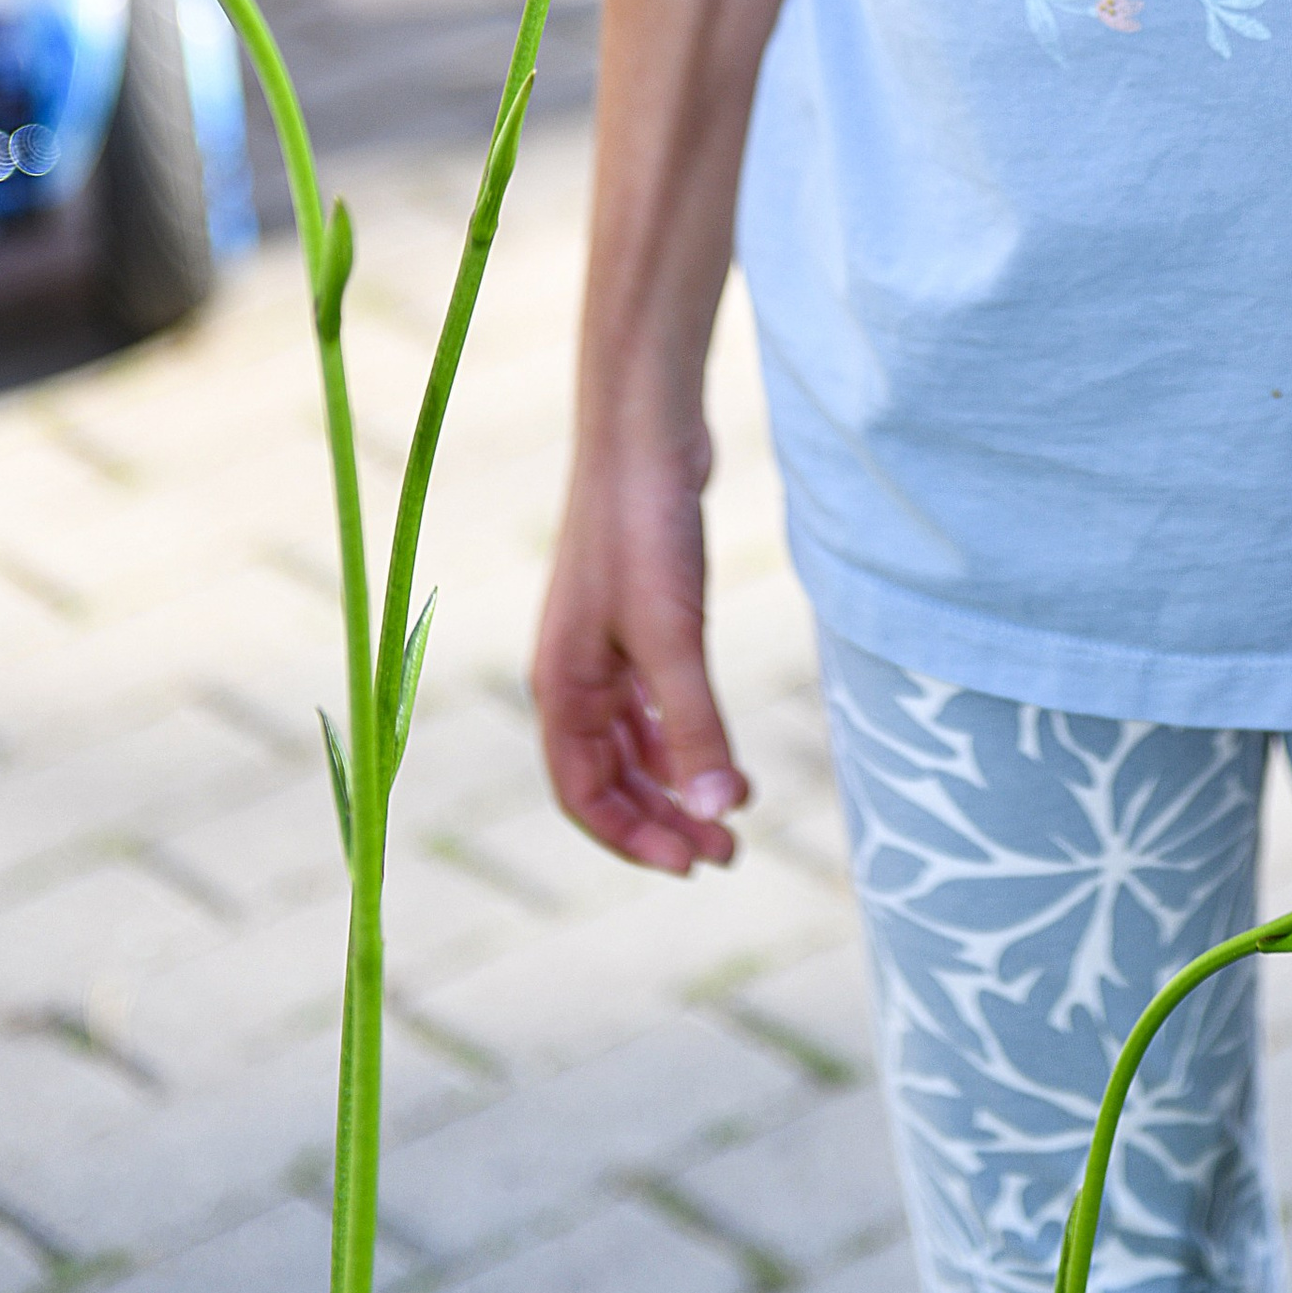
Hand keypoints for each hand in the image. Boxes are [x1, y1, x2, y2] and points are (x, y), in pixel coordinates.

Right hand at [531, 428, 748, 873]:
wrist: (645, 430)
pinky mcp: (634, 615)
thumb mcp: (674, 636)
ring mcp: (601, 644)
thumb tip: (718, 814)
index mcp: (562, 688)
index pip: (585, 796)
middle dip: (661, 818)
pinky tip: (713, 746)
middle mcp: (572, 673)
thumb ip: (695, 726)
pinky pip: (647, 700)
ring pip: (630, 741)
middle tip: (727, 850)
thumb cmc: (645, 528)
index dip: (635, 838)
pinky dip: (676, 732)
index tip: (696, 862)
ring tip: (729, 810)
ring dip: (673, 779)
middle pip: (607, 777)